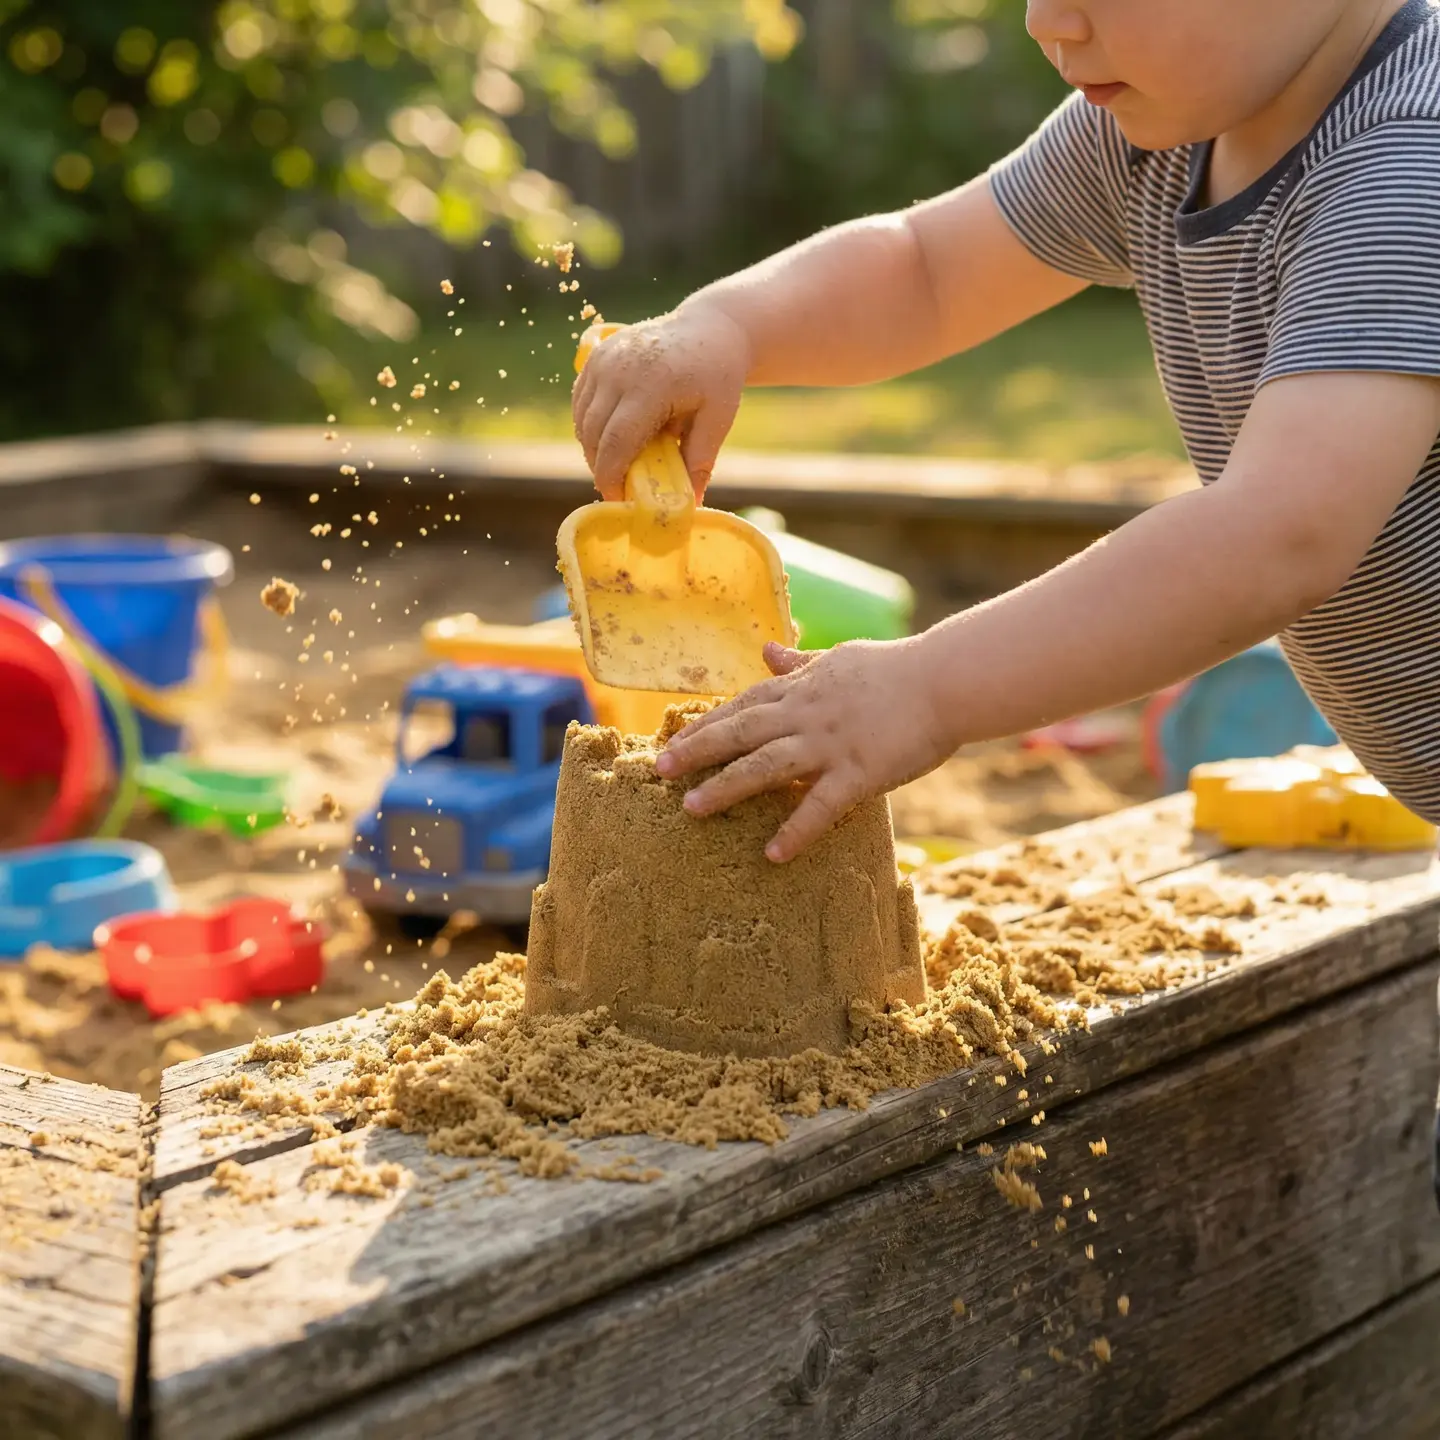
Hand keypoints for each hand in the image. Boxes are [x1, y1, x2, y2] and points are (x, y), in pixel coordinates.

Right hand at [571, 304, 749, 500]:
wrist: (709, 327)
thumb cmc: (718, 374)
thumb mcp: (718, 417)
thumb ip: (700, 459)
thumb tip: (691, 503)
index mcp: (651, 384)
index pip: (616, 441)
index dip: (611, 476)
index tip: (619, 499)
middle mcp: (619, 369)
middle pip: (593, 434)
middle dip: (601, 467)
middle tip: (619, 487)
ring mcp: (604, 359)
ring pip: (582, 420)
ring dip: (593, 449)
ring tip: (617, 464)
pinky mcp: (596, 355)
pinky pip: (581, 402)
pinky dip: (589, 426)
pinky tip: (609, 438)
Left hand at [655, 636, 953, 861]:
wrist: (946, 679)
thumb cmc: (897, 670)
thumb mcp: (840, 658)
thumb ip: (801, 662)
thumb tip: (766, 649)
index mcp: (802, 688)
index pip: (744, 705)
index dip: (707, 723)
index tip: (673, 739)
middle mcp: (806, 714)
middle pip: (740, 732)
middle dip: (697, 750)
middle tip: (659, 770)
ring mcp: (830, 744)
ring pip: (765, 766)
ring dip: (726, 786)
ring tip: (691, 809)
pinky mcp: (859, 772)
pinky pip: (821, 806)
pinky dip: (796, 830)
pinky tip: (773, 854)